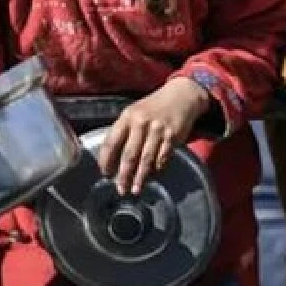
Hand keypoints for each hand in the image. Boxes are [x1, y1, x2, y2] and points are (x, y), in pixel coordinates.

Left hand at [99, 78, 209, 194]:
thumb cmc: (153, 107)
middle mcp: (141, 123)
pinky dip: (156, 170)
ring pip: (146, 159)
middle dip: (124, 175)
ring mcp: (158, 130)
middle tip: (121, 189)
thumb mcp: (134, 112)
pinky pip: (162, 158)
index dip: (106, 159)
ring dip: (140, 177)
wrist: (181, 96)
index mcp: (127, 117)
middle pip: (129, 154)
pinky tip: (152, 178)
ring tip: (135, 190)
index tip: (105, 173)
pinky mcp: (172, 137)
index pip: (111, 141)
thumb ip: (124, 131)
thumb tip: (112, 157)